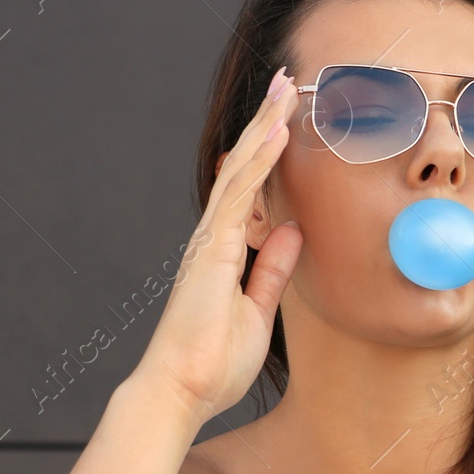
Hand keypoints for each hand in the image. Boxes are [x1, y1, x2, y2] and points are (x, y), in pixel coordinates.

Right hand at [129, 68, 301, 427]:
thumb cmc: (213, 364)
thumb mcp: (258, 311)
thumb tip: (292, 233)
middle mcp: (213, 238)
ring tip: (283, 89)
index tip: (287, 117)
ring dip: (264, 127)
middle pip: (243, 166)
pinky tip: (277, 133)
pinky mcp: (212, 251)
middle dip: (265, 122)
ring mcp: (210, 241)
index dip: (268, 150)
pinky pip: (240, 195)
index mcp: (224, 252)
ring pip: (240, 169)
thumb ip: (272, 270)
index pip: (251, 188)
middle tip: (284, 82)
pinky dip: (260, 162)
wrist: (181, 392)